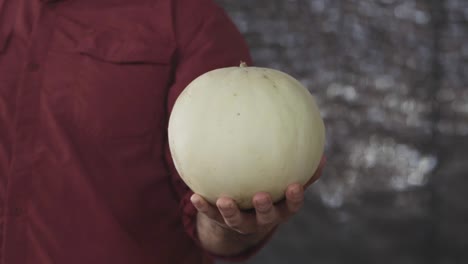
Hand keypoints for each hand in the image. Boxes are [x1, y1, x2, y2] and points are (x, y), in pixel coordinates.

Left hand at [190, 156, 324, 234]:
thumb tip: (321, 154)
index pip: (291, 205)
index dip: (294, 198)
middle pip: (266, 217)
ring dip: (230, 212)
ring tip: (224, 200)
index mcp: (280, 208)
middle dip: (264, 208)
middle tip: (260, 196)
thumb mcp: (285, 184)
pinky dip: (203, 207)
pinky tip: (194, 196)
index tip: (295, 186)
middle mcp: (262, 218)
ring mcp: (242, 221)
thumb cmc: (271, 192)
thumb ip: (302, 172)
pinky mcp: (222, 221)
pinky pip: (211, 214)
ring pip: (237, 220)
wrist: (244, 216)